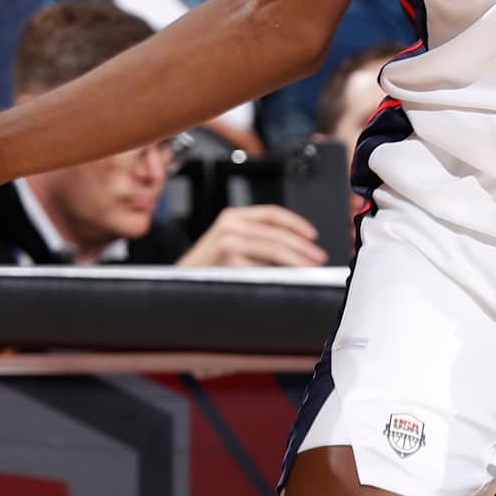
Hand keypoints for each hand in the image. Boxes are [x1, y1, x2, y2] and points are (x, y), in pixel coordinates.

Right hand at [179, 204, 325, 268]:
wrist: (177, 282)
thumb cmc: (206, 267)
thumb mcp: (228, 244)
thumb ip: (253, 239)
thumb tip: (294, 248)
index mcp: (232, 216)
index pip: (272, 213)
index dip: (296, 223)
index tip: (313, 235)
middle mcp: (229, 225)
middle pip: (278, 233)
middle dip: (303, 246)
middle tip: (318, 256)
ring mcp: (228, 242)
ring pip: (274, 249)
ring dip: (297, 260)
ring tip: (310, 267)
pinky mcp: (228, 260)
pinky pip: (262, 268)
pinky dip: (279, 274)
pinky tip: (289, 279)